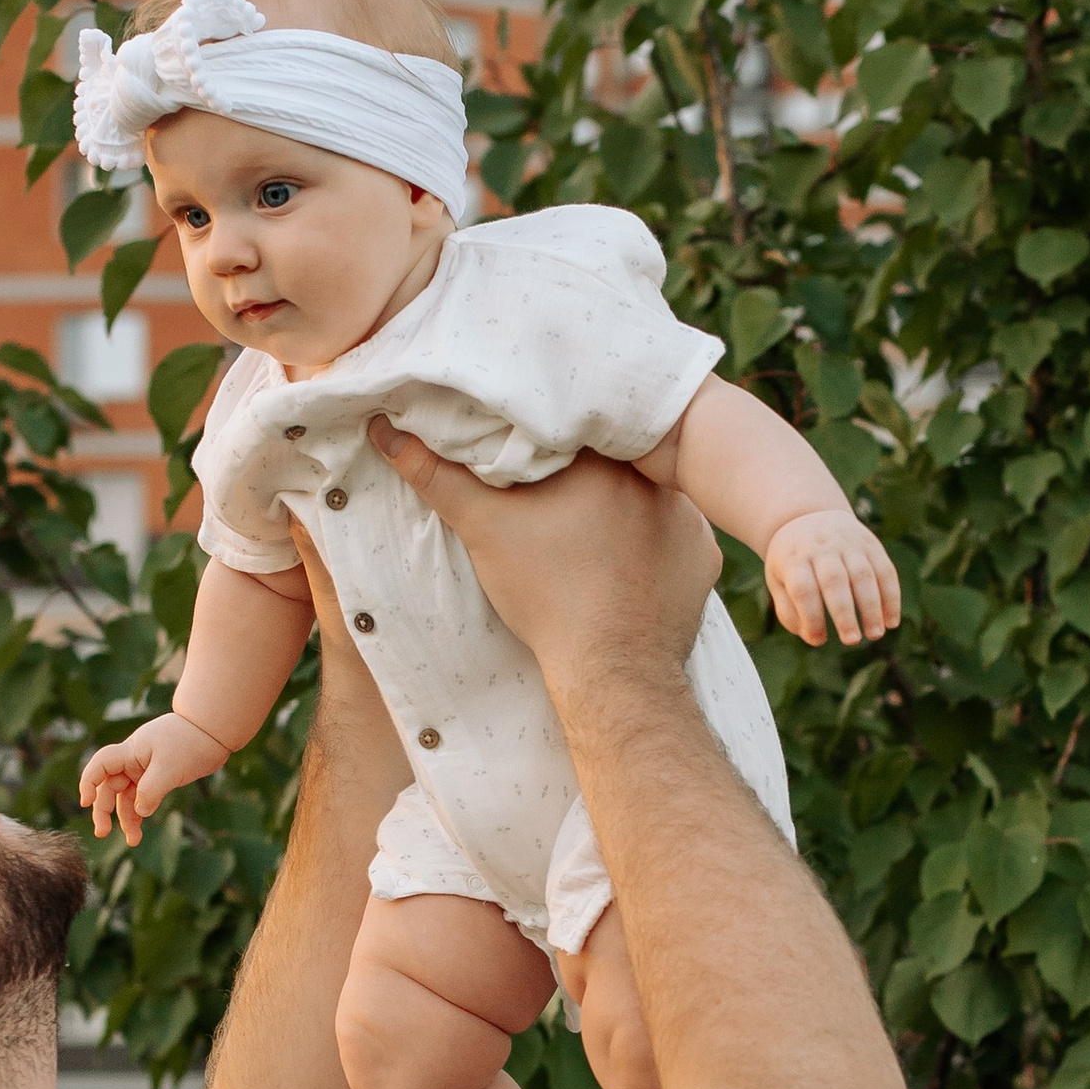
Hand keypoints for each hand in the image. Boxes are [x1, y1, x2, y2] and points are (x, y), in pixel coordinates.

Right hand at [78, 711, 231, 845]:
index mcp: (130, 751)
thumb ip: (151, 791)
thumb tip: (139, 813)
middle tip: (102, 832)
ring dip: (126, 817)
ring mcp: (143, 769)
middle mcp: (132, 760)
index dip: (88, 783)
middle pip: (109, 786)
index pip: (100, 765)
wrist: (212, 731)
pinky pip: (142, 797)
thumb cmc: (190, 742)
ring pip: (126, 796)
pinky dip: (140, 812)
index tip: (86, 803)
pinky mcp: (156, 777)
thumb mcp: (169, 768)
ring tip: (133, 840)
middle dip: (103, 809)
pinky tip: (138, 829)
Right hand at [367, 420, 720, 687]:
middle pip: (621, 451)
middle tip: (566, 480)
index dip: (556, 422)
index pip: (580, 416)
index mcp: (602, 454)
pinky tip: (630, 555)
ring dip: (628, 499)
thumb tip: (385, 429)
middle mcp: (656, 475)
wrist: (610, 672)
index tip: (536, 434)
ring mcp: (689, 516)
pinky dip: (656, 541)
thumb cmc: (545, 596)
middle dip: (595, 459)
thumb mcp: (484, 529)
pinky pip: (678, 532)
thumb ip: (438, 476)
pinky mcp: (704, 556)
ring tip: (596, 520)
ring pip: (652, 491)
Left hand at [764, 509, 902, 647]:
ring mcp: (848, 543)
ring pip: (864, 575)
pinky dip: (891, 597)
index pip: (803, 589)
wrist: (809, 516)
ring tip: (875, 635)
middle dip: (845, 613)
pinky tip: (892, 621)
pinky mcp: (870, 544)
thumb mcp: (778, 581)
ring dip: (873, 607)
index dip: (811, 616)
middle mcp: (822, 548)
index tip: (818, 639)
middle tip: (852, 640)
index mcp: (794, 558)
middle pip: (835, 580)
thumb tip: (814, 637)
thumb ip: (789, 611)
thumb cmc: (793, 561)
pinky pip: (885, 570)